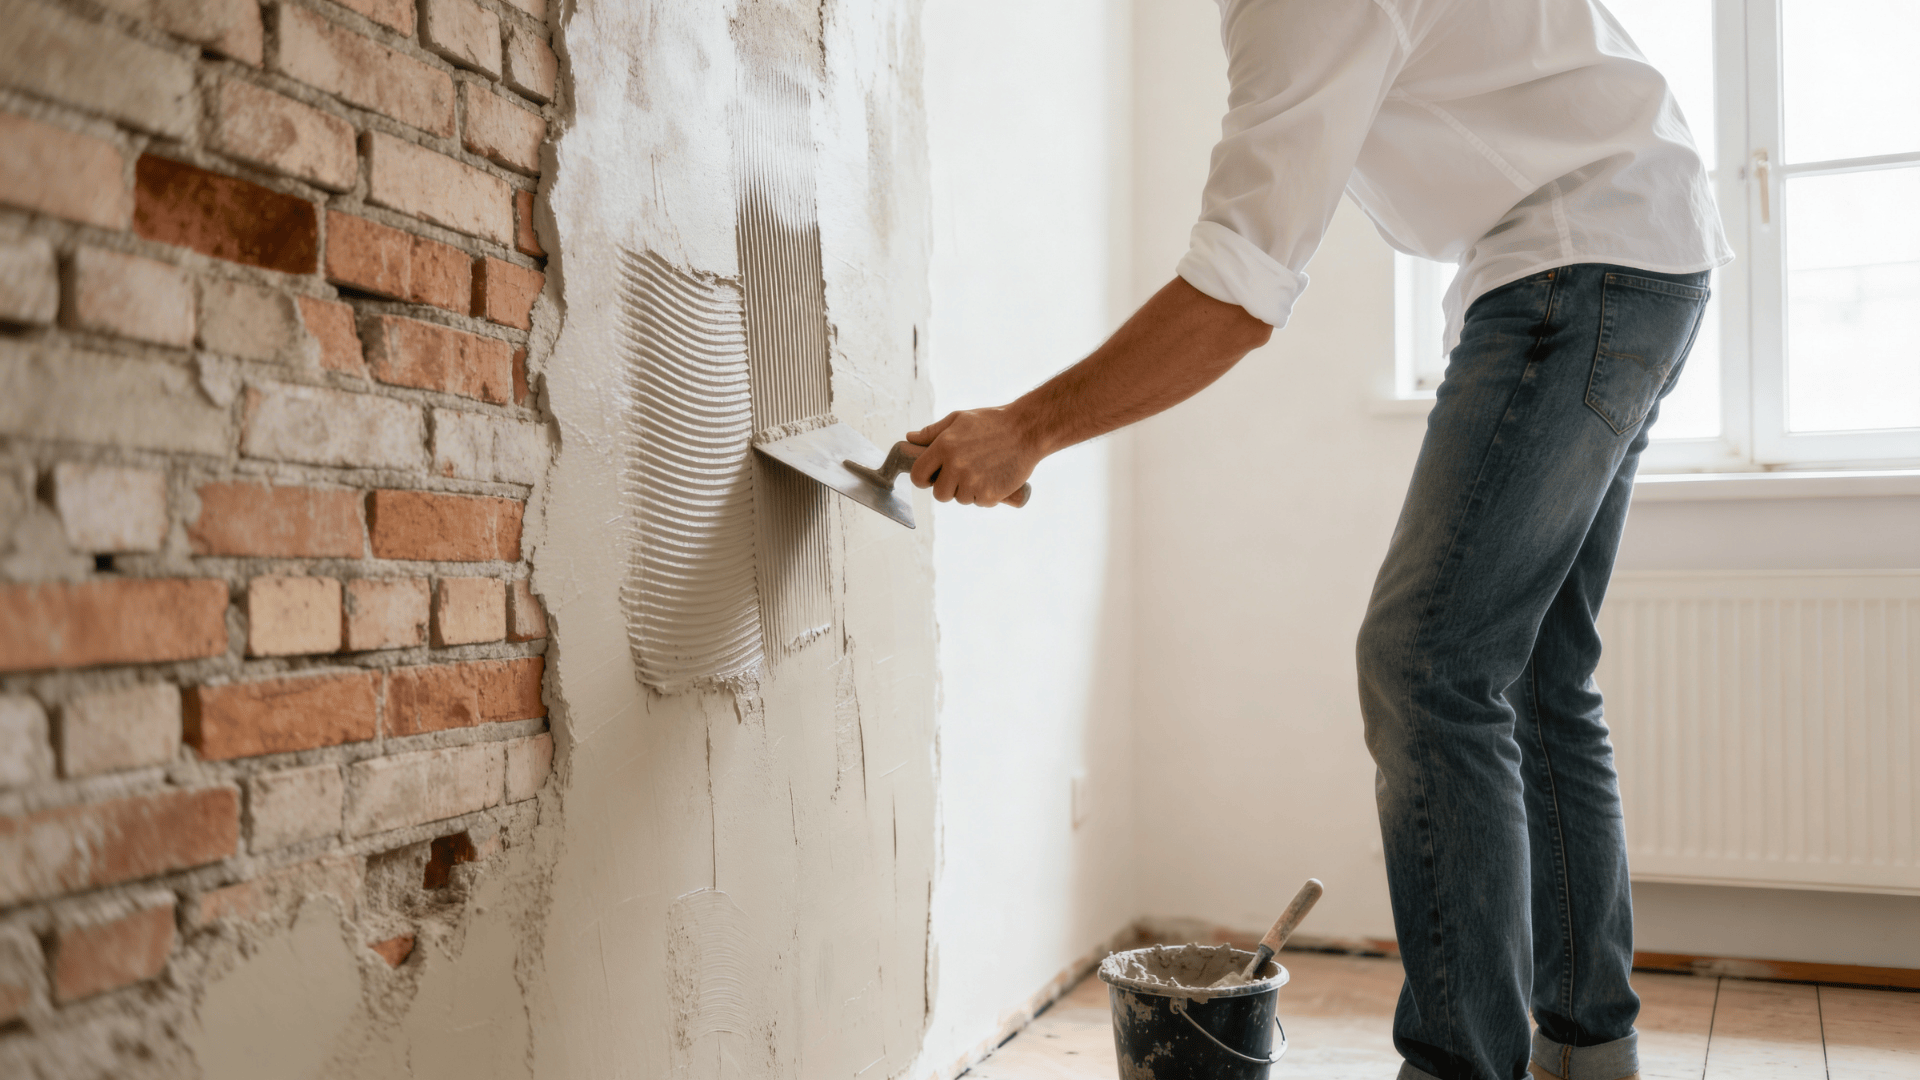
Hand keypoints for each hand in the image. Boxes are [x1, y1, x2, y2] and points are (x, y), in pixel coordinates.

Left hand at [905, 407, 1040, 505]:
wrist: (1027, 430)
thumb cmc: (992, 422)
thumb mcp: (959, 419)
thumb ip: (933, 432)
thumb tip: (910, 438)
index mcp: (944, 446)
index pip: (918, 475)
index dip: (923, 479)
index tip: (931, 477)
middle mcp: (956, 466)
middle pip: (939, 494)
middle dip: (947, 488)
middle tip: (962, 475)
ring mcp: (973, 482)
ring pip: (960, 499)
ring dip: (969, 490)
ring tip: (983, 471)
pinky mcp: (990, 494)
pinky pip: (979, 502)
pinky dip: (986, 495)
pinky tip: (994, 477)